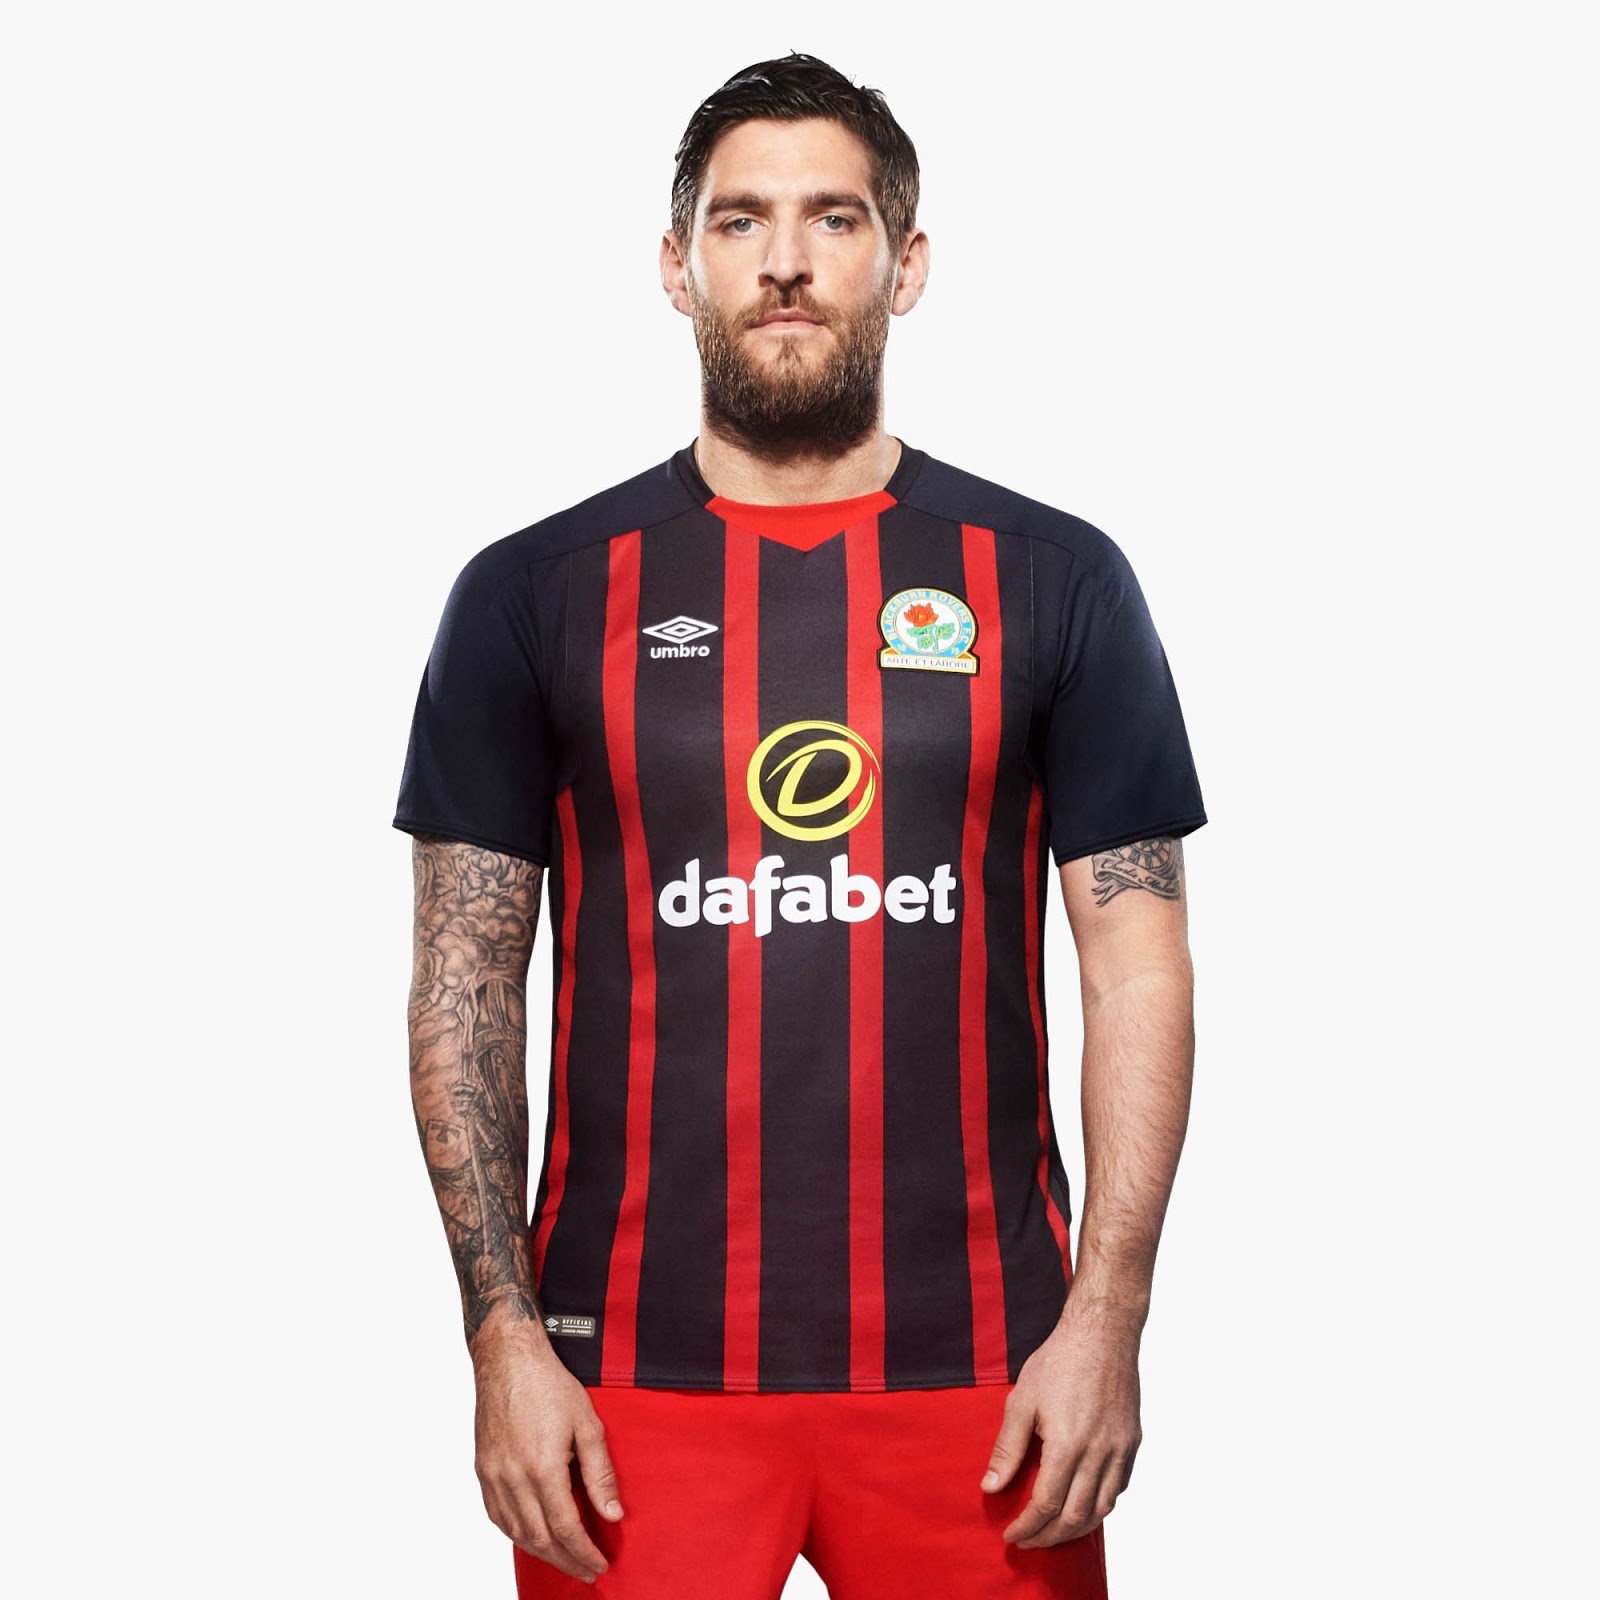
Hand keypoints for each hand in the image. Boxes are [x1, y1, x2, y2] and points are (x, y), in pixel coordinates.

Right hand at [471, 1327, 623, 1583]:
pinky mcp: (483, 1470)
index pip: (566, 1528)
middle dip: (566, 1560)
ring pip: (516, 1533)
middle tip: (586, 1570)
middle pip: (540, 1538)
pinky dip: (516, 1534)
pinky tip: (532, 1536)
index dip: (583, 1552)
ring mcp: (494, 1476)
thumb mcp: (588, 1424)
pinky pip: (497, 1516)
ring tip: (564, 1559)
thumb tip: (612, 1513)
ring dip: (542, 1552)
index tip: (598, 1563)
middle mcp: (514, 1477)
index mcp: (543, 1467)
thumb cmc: (548, 1384)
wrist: (509, 1360)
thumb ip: (601, 1473)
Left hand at [980, 1305, 1142, 1547]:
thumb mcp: (1021, 1401)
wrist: (1102, 1335)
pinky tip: (1082, 1506)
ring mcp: (1120, 1450)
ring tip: (1053, 1532)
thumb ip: (1007, 1449)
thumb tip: (990, 1487)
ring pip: (1102, 1510)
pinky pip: (1119, 1489)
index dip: (1027, 1527)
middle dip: (1049, 1537)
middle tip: (1028, 1541)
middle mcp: (1098, 1454)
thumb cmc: (1059, 1362)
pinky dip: (1099, 1507)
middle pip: (1075, 1517)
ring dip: (1076, 1529)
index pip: (1046, 1505)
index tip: (1011, 1535)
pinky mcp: (1131, 1444)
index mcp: (1067, 1444)